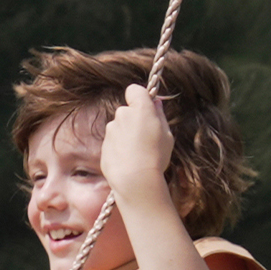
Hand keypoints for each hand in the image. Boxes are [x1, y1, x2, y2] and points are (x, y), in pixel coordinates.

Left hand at [99, 84, 176, 208]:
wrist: (135, 180)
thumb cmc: (155, 156)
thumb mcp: (167, 135)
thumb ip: (159, 115)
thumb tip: (155, 103)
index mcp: (139, 109)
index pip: (134, 90)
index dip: (140, 97)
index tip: (146, 108)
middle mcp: (122, 115)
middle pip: (127, 110)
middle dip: (134, 119)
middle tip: (146, 136)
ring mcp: (110, 130)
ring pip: (119, 127)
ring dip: (126, 134)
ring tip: (138, 152)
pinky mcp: (104, 145)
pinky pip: (113, 141)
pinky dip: (120, 147)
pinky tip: (129, 161)